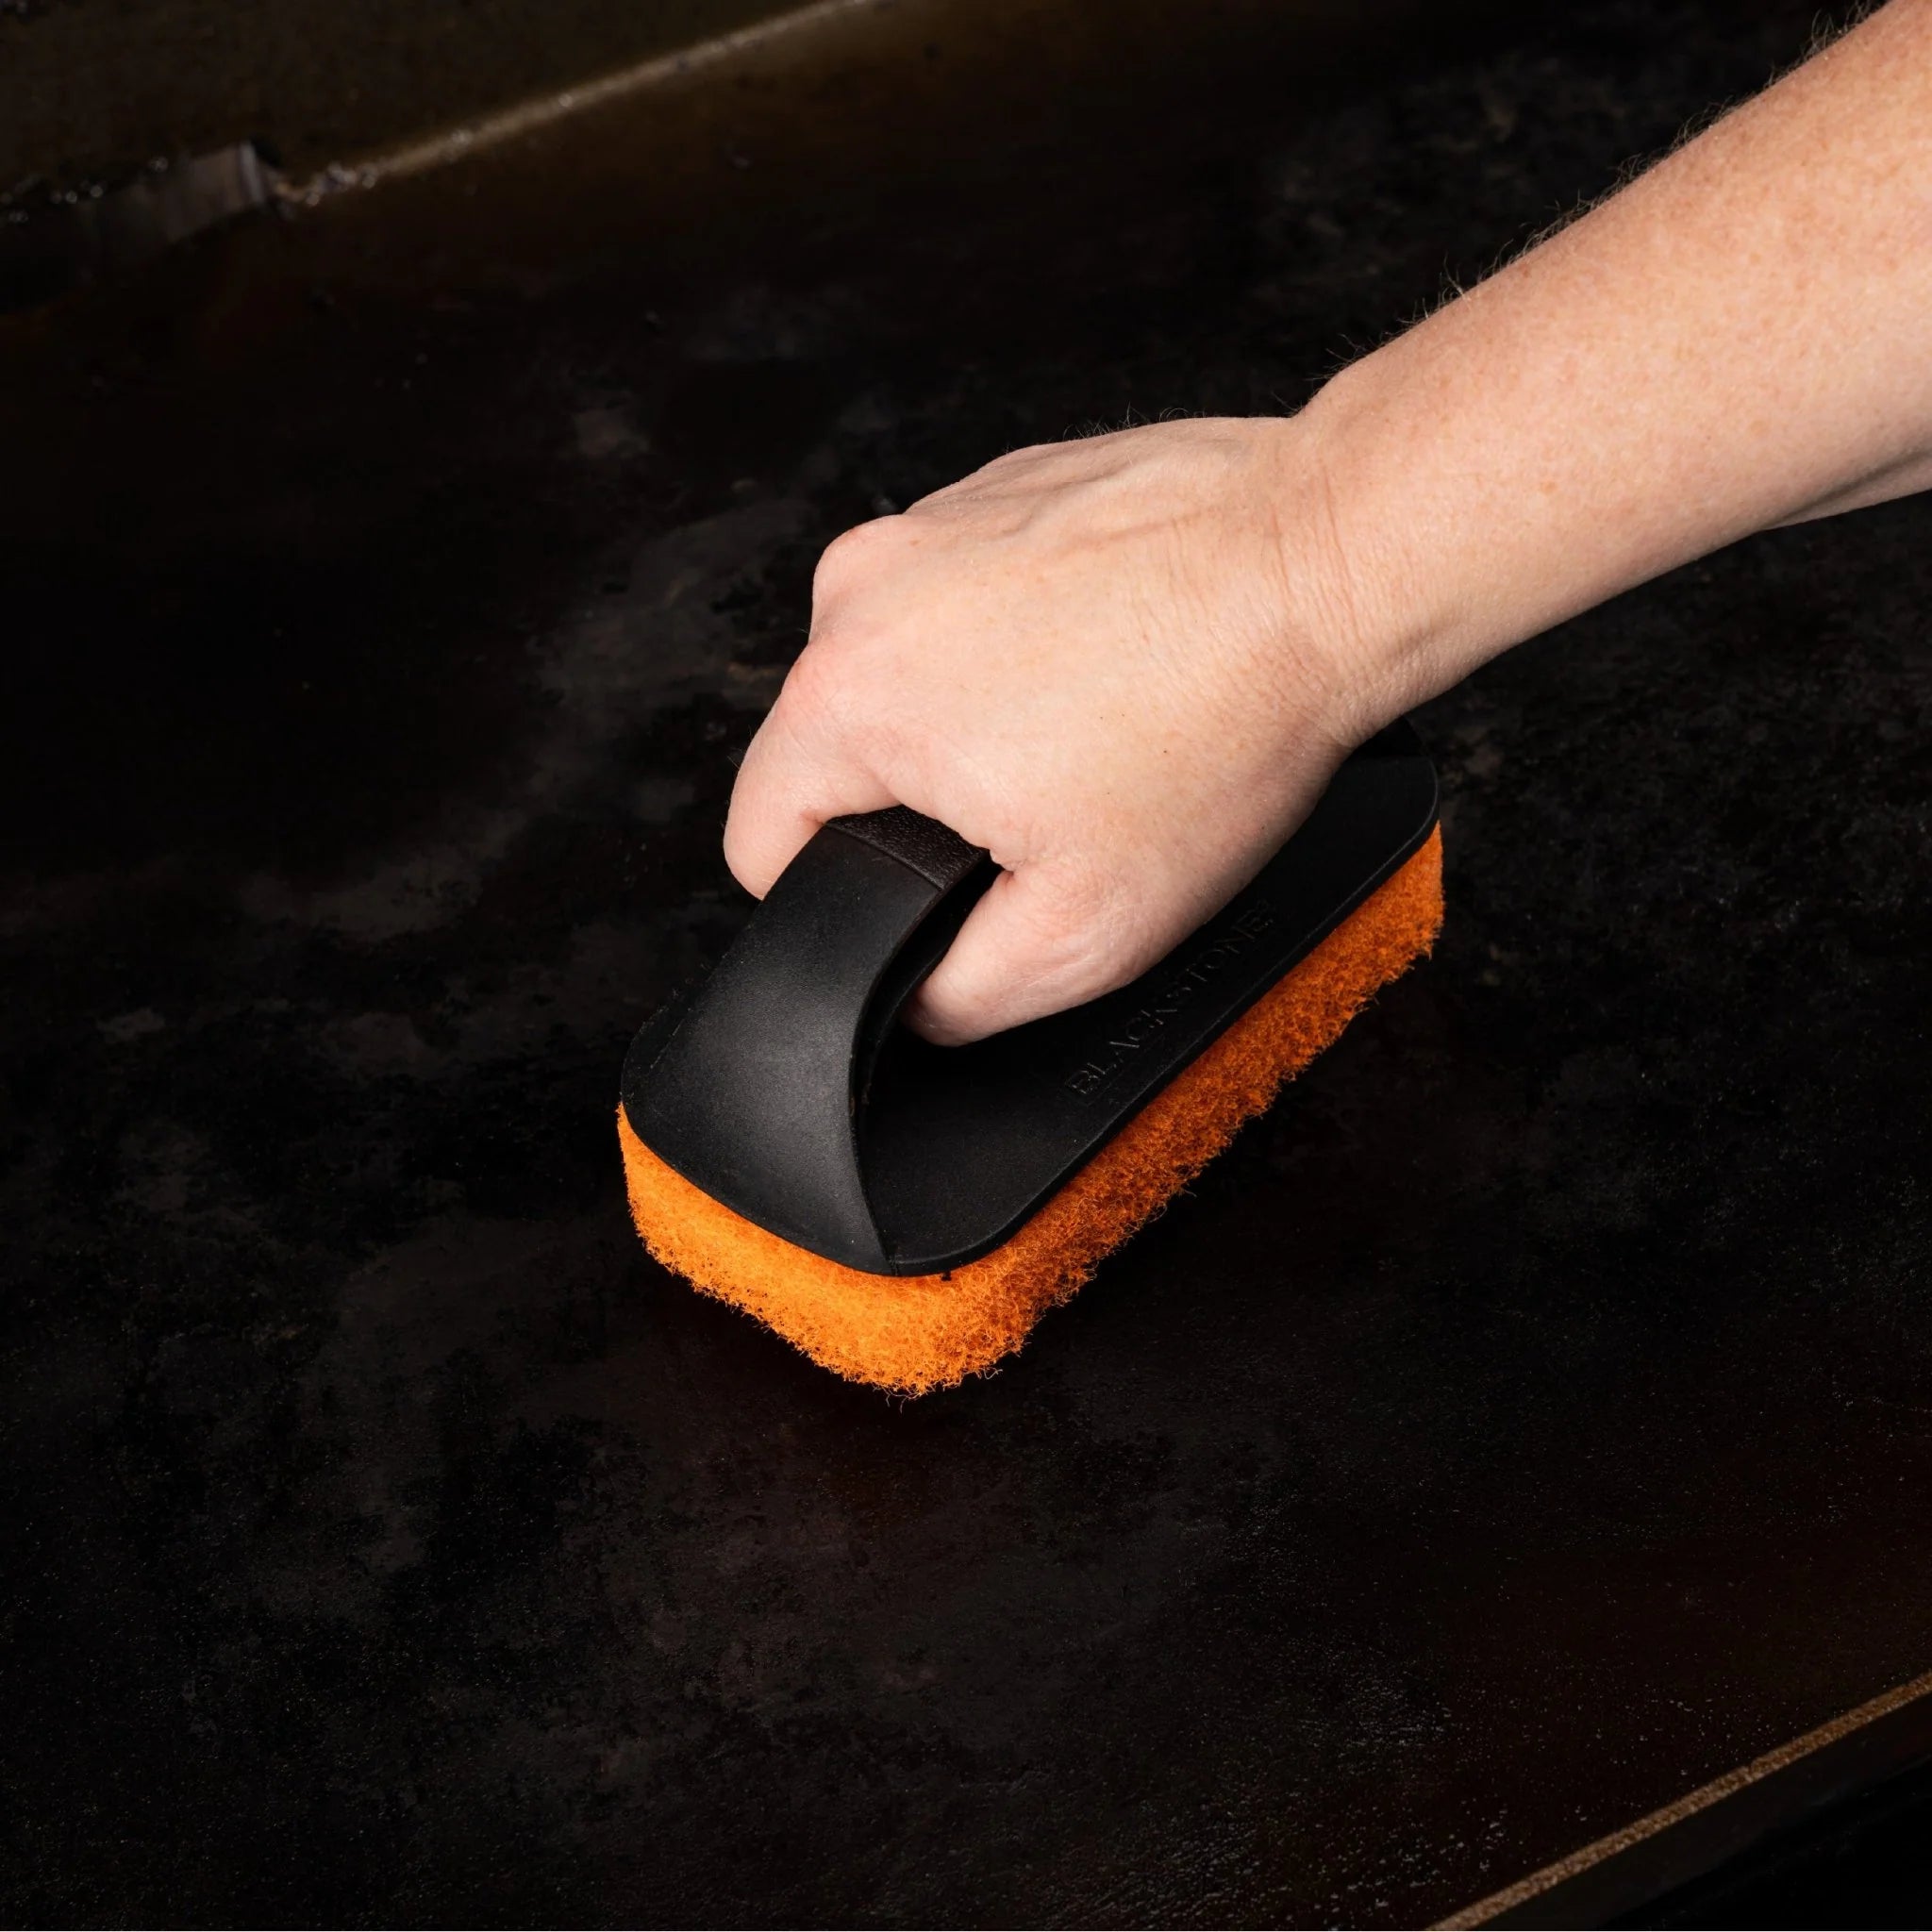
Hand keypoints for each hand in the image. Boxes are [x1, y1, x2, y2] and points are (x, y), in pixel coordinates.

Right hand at [723, 416, 1395, 1043]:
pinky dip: (1027, 641)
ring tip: (1100, 726)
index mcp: (846, 693)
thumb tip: (912, 1001)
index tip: (931, 890)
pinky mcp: (999, 488)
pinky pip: (970, 603)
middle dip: (924, 804)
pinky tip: (1119, 659)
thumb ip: (958, 996)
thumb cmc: (1225, 723)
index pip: (759, 838)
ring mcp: (932, 521)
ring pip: (906, 674)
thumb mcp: (1084, 933)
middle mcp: (864, 584)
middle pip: (834, 753)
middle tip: (1053, 809)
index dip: (835, 897)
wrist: (1331, 564)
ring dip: (978, 716)